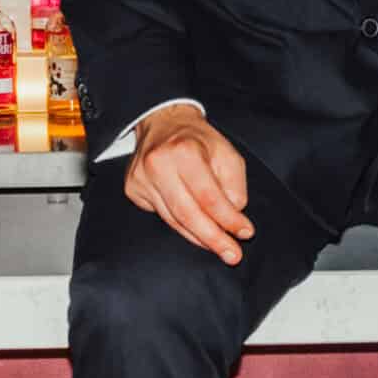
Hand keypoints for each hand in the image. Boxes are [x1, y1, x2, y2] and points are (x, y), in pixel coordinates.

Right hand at [127, 105, 253, 263]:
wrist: (163, 123)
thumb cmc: (197, 140)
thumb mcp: (227, 153)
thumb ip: (234, 185)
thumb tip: (233, 215)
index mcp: (183, 151)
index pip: (208, 196)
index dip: (228, 219)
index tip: (245, 232)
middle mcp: (157, 165)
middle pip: (187, 214)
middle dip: (213, 238)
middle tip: (232, 254)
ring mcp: (141, 178)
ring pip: (173, 220)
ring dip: (199, 237)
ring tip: (219, 247)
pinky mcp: (133, 189)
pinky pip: (162, 216)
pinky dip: (182, 226)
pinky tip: (196, 230)